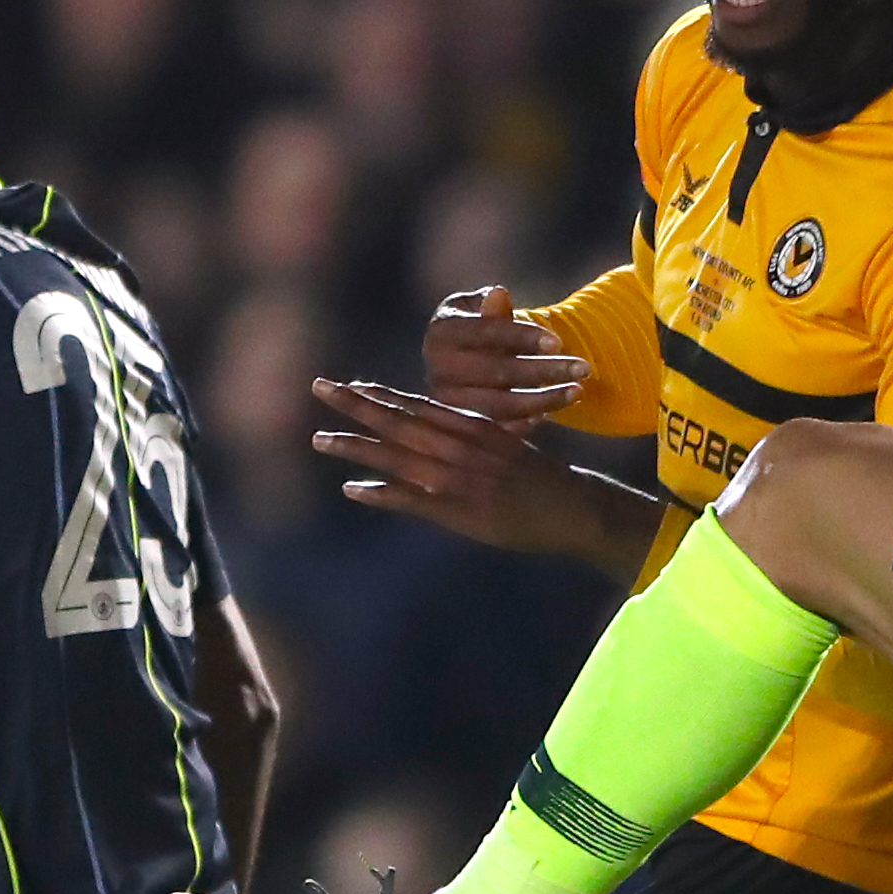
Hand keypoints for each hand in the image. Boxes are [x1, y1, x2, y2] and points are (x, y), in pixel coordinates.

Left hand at [314, 378, 655, 569]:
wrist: (573, 507)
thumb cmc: (542, 479)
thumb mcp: (508, 443)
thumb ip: (475, 435)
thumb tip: (448, 430)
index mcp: (471, 426)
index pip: (416, 405)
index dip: (380, 395)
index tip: (350, 385)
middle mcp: (458, 444)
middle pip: (397, 420)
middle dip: (355, 404)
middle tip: (319, 388)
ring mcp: (456, 476)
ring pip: (395, 455)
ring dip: (355, 446)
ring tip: (320, 439)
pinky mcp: (457, 508)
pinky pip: (409, 498)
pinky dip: (379, 494)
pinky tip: (350, 489)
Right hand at [420, 285, 590, 424]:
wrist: (456, 360)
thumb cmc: (475, 327)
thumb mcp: (478, 309)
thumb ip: (490, 307)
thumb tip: (498, 293)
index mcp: (441, 333)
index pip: (485, 333)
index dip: (523, 337)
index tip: (560, 341)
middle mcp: (437, 368)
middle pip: (497, 372)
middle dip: (544, 370)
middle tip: (584, 368)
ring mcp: (448, 401)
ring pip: (501, 405)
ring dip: (544, 400)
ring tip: (578, 391)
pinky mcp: (462, 425)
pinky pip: (499, 429)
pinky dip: (527, 422)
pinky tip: (551, 412)